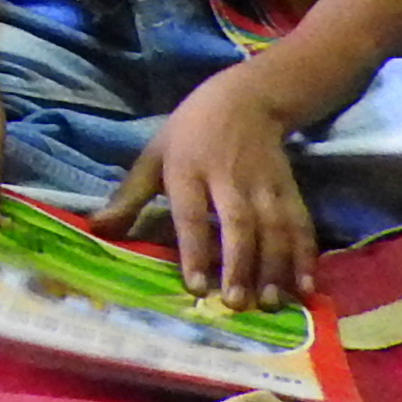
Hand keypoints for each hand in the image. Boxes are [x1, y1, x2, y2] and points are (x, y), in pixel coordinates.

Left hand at [99, 72, 318, 310]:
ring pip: (273, 228)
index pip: (190, 214)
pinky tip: (305, 284)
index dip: (194, 250)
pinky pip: (300, 223)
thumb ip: (128, 197)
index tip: (195, 286)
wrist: (245, 98)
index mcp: (188, 170)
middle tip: (235, 303)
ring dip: (274, 267)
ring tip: (270, 303)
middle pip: (237, 224)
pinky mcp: (290, 188)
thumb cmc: (189, 132)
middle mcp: (229, 178)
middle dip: (238, 264)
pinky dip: (305, 254)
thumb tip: (96, 228)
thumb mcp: (153, 155)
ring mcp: (264, 184)